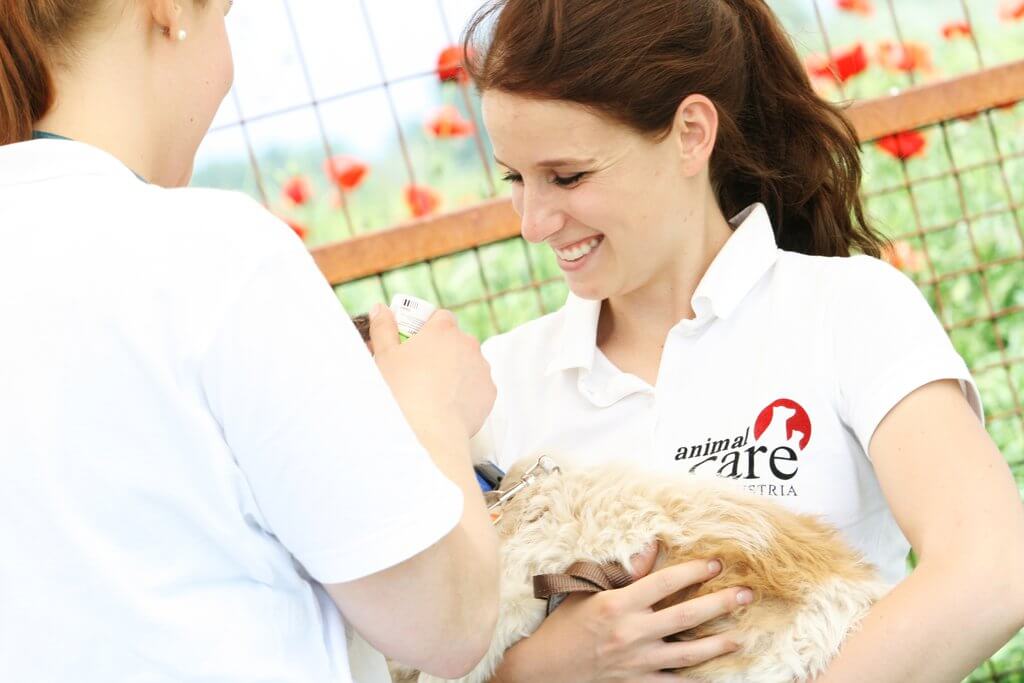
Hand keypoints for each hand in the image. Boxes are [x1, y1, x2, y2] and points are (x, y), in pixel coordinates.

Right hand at [369, 304, 495, 438]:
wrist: (429, 432)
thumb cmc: (403, 394)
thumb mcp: (384, 357)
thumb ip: (383, 328)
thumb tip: (380, 309)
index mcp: (443, 330)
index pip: (440, 317)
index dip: (427, 328)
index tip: (416, 342)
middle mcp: (468, 344)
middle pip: (455, 340)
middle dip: (441, 350)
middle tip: (420, 369)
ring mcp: (482, 368)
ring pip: (468, 362)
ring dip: (455, 370)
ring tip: (433, 391)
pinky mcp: (489, 391)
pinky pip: (477, 385)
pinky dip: (465, 391)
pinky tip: (448, 404)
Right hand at [496, 544, 750, 682]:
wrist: (545, 669)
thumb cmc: (565, 625)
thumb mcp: (589, 590)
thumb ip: (624, 571)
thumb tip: (651, 546)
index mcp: (618, 604)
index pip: (664, 582)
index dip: (693, 572)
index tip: (715, 564)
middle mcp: (632, 632)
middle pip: (686, 616)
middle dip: (720, 604)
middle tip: (745, 595)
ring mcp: (637, 661)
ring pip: (688, 653)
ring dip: (718, 644)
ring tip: (740, 638)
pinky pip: (673, 682)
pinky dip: (693, 678)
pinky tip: (714, 673)